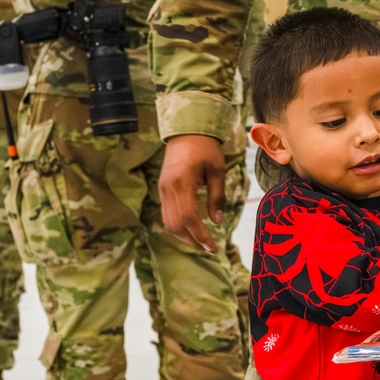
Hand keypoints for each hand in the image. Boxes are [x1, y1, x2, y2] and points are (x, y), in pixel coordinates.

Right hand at [159, 134, 226, 251]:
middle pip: (176, 224)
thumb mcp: (218, 171)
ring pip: (168, 222)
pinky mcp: (162, 189)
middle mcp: (168, 188)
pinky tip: (191, 229)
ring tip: (202, 242)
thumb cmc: (206, 148)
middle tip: (209, 248)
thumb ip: (217, 196)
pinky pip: (167, 214)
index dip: (200, 235)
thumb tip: (217, 221)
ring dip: (184, 236)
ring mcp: (162, 189)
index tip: (213, 247)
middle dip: (192, 240)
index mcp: (183, 182)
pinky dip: (178, 225)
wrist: (186, 131)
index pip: (189, 217)